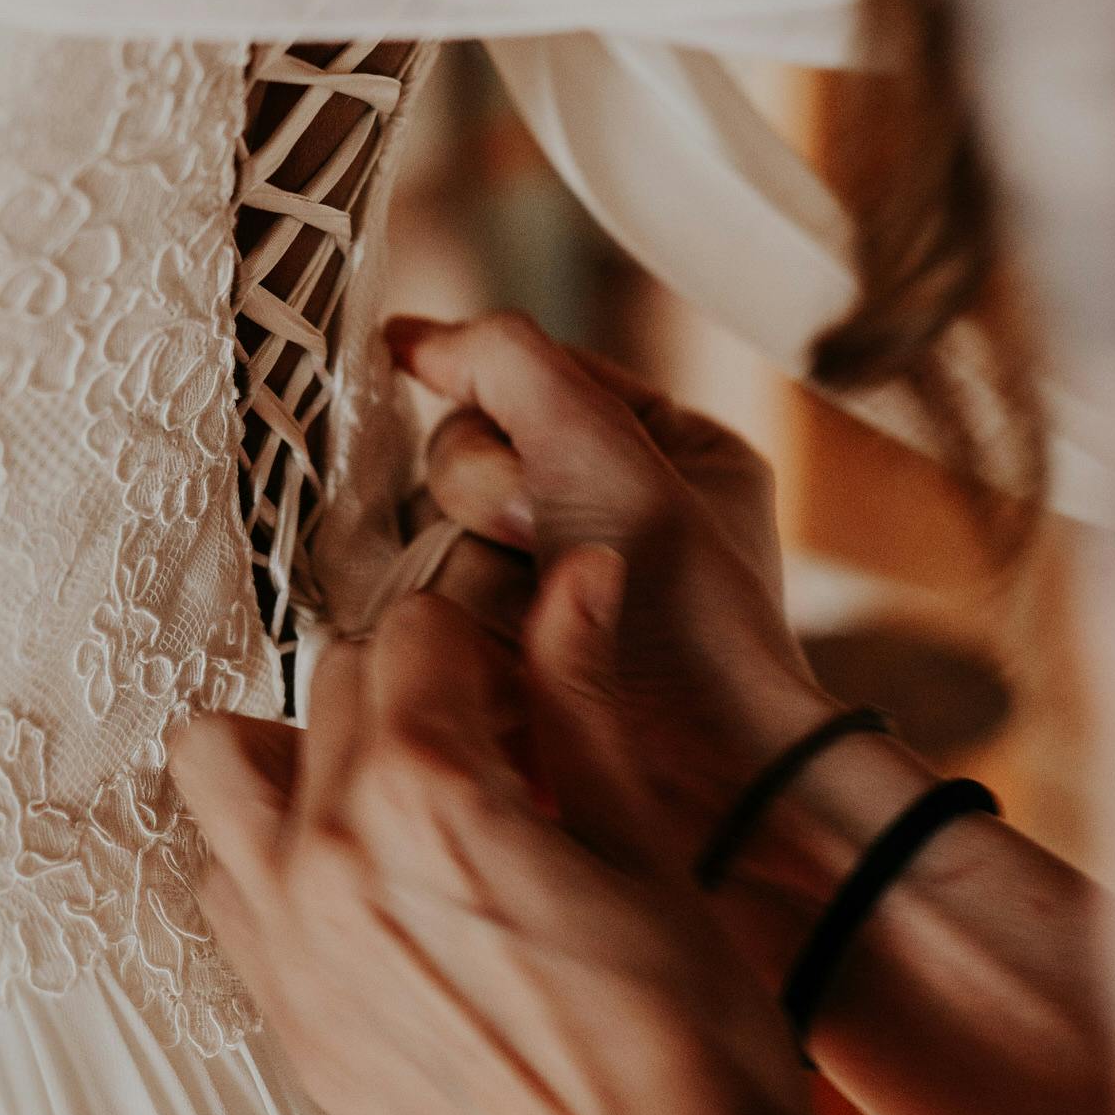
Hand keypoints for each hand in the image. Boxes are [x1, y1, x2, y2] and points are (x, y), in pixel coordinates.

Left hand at [173, 564, 881, 1114]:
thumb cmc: (693, 1060)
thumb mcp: (649, 854)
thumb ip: (581, 701)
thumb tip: (575, 574)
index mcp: (425, 798)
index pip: (415, 627)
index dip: (483, 615)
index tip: (526, 635)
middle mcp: (324, 859)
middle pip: (333, 684)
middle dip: (414, 675)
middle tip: (500, 721)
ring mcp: (287, 953)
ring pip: (226, 771)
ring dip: (305, 749)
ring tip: (410, 793)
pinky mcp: (286, 1028)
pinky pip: (228, 888)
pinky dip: (276, 853)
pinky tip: (376, 887)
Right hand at [387, 312, 839, 870]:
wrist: (706, 778)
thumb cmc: (686, 612)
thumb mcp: (603, 445)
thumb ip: (507, 362)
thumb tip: (409, 337)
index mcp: (653, 448)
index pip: (520, 381)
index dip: (494, 404)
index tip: (469, 415)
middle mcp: (599, 514)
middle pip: (461, 460)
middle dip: (486, 495)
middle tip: (535, 534)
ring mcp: (548, 595)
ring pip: (436, 537)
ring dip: (473, 573)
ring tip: (531, 620)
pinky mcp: (505, 666)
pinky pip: (431, 615)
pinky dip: (462, 633)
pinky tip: (505, 664)